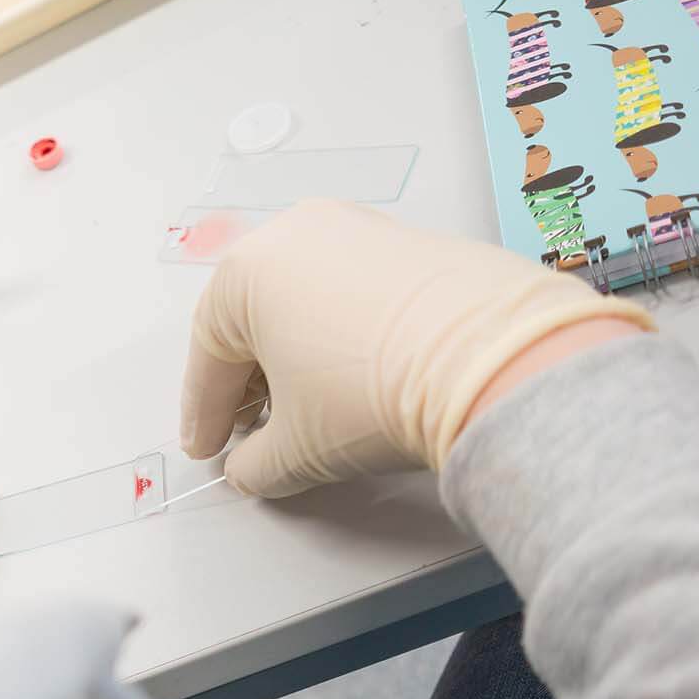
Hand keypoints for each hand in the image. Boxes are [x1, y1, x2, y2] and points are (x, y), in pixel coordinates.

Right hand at [180, 201, 651, 497]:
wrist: (492, 361)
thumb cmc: (374, 393)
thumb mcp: (296, 450)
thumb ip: (255, 464)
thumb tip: (252, 468)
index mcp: (246, 271)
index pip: (209, 355)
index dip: (205, 414)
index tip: (209, 449)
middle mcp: (296, 233)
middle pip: (255, 320)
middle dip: (251, 383)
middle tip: (255, 432)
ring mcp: (359, 230)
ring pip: (307, 301)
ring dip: (299, 356)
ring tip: (312, 408)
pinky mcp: (414, 241)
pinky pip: (357, 291)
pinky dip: (347, 334)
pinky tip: (363, 376)